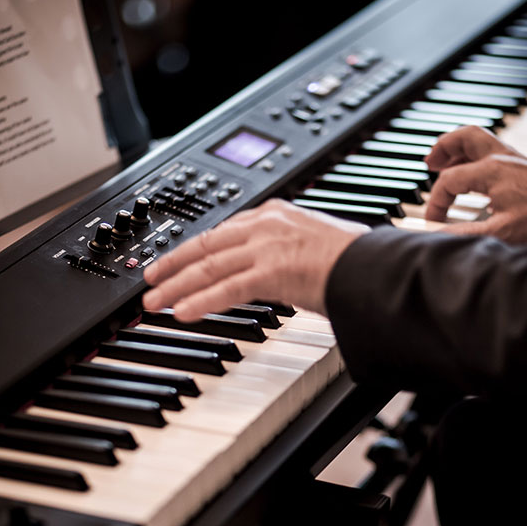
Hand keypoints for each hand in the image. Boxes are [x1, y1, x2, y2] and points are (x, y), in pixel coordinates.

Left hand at [143, 199, 368, 320]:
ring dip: (175, 286)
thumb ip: (292, 252)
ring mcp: (268, 247)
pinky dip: (199, 301)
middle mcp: (267, 225)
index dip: (194, 247)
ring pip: (208, 267)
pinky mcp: (272, 272)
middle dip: (173, 264)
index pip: (224, 230)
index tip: (177, 259)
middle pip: (206, 245)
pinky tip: (180, 312)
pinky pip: (226, 289)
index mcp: (277, 213)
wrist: (376, 267)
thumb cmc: (358, 261)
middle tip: (150, 278)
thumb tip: (284, 269)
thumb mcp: (315, 245)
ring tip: (153, 302)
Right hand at [424, 126, 526, 243]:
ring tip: (444, 165)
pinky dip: (474, 158)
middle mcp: (500, 158)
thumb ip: (464, 233)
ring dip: (458, 150)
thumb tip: (437, 235)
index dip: (436, 202)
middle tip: (429, 163)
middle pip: (463, 136)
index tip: (434, 221)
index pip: (449, 180)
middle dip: (442, 147)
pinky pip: (490, 151)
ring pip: (478, 140)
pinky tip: (472, 178)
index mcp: (491, 171)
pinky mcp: (522, 165)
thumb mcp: (500, 232)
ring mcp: (513, 158)